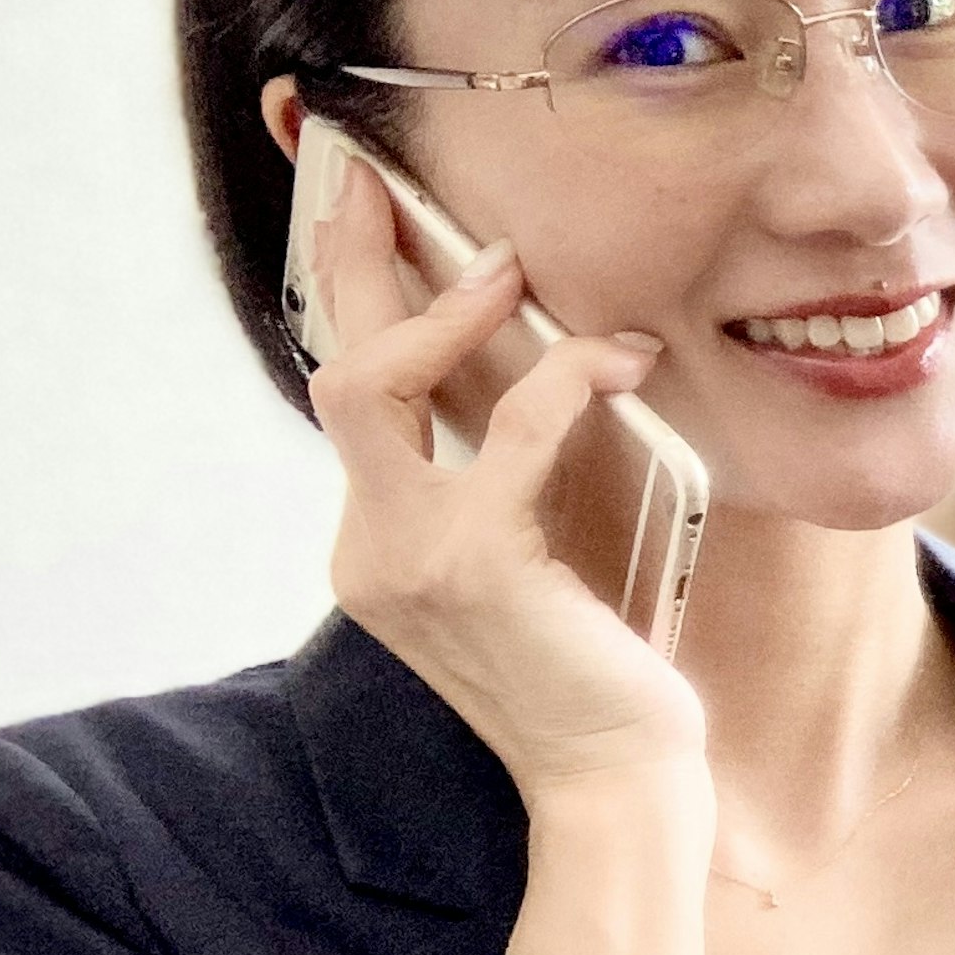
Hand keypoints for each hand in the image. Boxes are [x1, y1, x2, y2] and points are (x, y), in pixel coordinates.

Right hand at [303, 162, 704, 805]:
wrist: (617, 780)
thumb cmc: (601, 670)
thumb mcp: (540, 556)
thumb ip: (511, 476)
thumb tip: (542, 364)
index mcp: (378, 542)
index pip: (350, 396)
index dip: (347, 295)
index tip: (355, 203)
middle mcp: (370, 547)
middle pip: (333, 369)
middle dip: (343, 261)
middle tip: (366, 173)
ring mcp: (406, 558)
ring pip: (372, 386)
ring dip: (440, 309)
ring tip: (505, 261)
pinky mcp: (475, 564)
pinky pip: (509, 431)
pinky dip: (567, 377)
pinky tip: (622, 356)